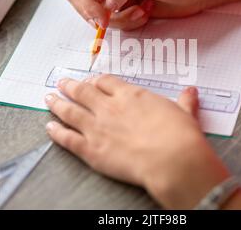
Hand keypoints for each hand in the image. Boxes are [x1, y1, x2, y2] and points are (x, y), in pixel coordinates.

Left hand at [44, 75, 229, 208]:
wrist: (172, 159)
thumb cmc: (179, 135)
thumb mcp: (184, 113)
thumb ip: (184, 102)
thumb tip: (191, 92)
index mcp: (130, 95)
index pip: (106, 82)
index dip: (96, 80)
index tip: (91, 81)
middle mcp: (109, 107)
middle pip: (83, 92)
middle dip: (71, 86)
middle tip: (61, 82)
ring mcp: (97, 127)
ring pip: (70, 111)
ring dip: (58, 103)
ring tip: (49, 98)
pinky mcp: (91, 150)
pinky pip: (68, 138)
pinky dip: (56, 132)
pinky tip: (49, 127)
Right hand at [65, 0, 216, 30]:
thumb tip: (106, 3)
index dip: (87, 5)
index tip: (102, 19)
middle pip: (84, 2)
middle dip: (100, 15)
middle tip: (119, 18)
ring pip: (101, 17)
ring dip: (122, 20)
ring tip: (142, 10)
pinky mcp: (126, 7)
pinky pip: (116, 23)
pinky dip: (130, 23)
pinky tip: (146, 12)